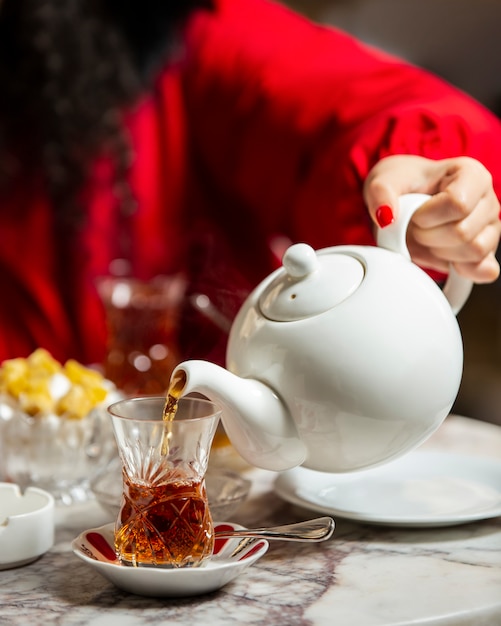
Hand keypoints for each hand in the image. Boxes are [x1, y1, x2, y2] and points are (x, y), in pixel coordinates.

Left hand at [363, 155, 500, 282]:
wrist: (405, 201)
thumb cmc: (403, 186)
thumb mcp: (383, 181)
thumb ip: (380, 193)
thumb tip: (386, 217)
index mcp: (471, 174)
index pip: (457, 204)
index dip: (427, 217)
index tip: (414, 214)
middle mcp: (487, 199)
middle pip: (464, 232)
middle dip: (429, 236)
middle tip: (417, 227)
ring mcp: (490, 227)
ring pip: (474, 252)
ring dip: (440, 252)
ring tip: (428, 238)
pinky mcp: (486, 252)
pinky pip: (485, 270)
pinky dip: (462, 271)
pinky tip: (443, 259)